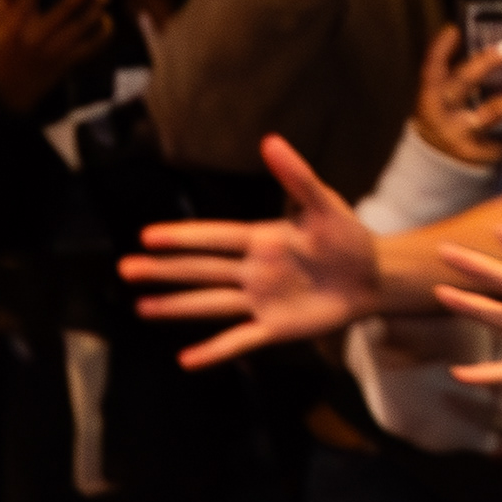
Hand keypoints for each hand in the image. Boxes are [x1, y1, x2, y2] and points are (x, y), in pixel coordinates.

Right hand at [0, 0, 116, 116]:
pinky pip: (93, 45)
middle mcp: (38, 36)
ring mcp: (56, 50)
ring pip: (83, 25)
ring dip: (97, 8)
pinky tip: (107, 20)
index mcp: (17, 25)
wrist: (13, 91)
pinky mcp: (69, 62)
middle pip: (66, 7)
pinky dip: (104, 32)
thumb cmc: (5, 53)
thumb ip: (4, 1)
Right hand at [121, 134, 385, 365]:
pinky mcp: (275, 327)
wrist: (374, 277)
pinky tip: (186, 360)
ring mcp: (261, 300)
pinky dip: (215, 351)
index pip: (213, 238)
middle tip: (126, 268)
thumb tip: (271, 141)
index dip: (182, 237)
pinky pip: (239, 340)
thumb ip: (297, 178)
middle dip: (164, 270)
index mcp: (261, 239)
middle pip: (200, 270)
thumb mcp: (325, 205)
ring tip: (142, 307)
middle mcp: (253, 271)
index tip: (147, 236)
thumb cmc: (349, 237)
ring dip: (177, 306)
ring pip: (210, 304)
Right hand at [414, 23, 501, 165]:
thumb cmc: (444, 115)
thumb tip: (482, 40)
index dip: (440, 49)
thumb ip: (457, 73)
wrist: (434, 160)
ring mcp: (458, 132)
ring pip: (493, 112)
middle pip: (465, 81)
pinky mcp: (474, 153)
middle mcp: (441, 111)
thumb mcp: (441, 95)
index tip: (455, 29)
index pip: (432, 67)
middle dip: (489, 62)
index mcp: (430, 93)